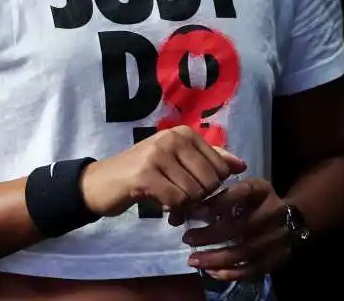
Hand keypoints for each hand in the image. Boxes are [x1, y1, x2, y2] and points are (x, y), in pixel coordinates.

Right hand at [79, 125, 246, 217]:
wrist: (101, 182)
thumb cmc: (144, 173)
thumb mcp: (178, 162)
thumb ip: (209, 160)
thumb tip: (242, 165)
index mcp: (185, 133)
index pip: (220, 166)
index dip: (212, 187)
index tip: (196, 192)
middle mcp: (174, 138)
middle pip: (209, 181)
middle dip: (200, 199)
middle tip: (183, 203)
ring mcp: (159, 154)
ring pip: (194, 192)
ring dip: (185, 207)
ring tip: (172, 205)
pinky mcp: (145, 174)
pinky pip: (176, 200)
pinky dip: (173, 209)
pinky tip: (163, 207)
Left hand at [177, 177, 291, 281]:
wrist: (287, 220)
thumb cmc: (255, 202)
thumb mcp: (242, 190)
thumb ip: (219, 194)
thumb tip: (184, 209)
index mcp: (263, 190)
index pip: (243, 192)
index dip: (220, 202)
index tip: (196, 210)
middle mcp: (274, 211)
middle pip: (242, 225)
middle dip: (211, 234)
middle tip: (188, 238)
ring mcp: (277, 236)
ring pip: (245, 251)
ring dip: (216, 258)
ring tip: (194, 260)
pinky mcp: (278, 258)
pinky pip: (253, 269)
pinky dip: (230, 273)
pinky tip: (211, 271)